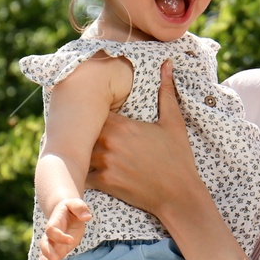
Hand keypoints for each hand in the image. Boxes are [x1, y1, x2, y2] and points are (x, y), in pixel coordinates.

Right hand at [40, 197, 90, 259]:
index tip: (71, 240)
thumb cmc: (72, 208)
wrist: (65, 213)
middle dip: (49, 254)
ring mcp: (52, 245)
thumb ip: (80, 208)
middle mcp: (50, 235)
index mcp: (54, 222)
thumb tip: (87, 216)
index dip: (59, 236)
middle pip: (44, 245)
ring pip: (45, 257)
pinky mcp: (56, 252)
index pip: (51, 230)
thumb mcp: (76, 204)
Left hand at [88, 59, 204, 221]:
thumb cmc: (178, 158)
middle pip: (83, 130)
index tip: (94, 113)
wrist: (179, 195)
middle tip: (83, 130)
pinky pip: (84, 174)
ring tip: (80, 149)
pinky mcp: (105, 183)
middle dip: (84, 131)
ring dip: (81, 151)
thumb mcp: (174, 123)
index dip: (92, 111)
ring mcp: (105, 163)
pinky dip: (84, 172)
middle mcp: (109, 142)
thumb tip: (168, 64)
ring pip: (81, 152)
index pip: (94, 111)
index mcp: (122, 125)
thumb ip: (166, 92)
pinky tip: (87, 171)